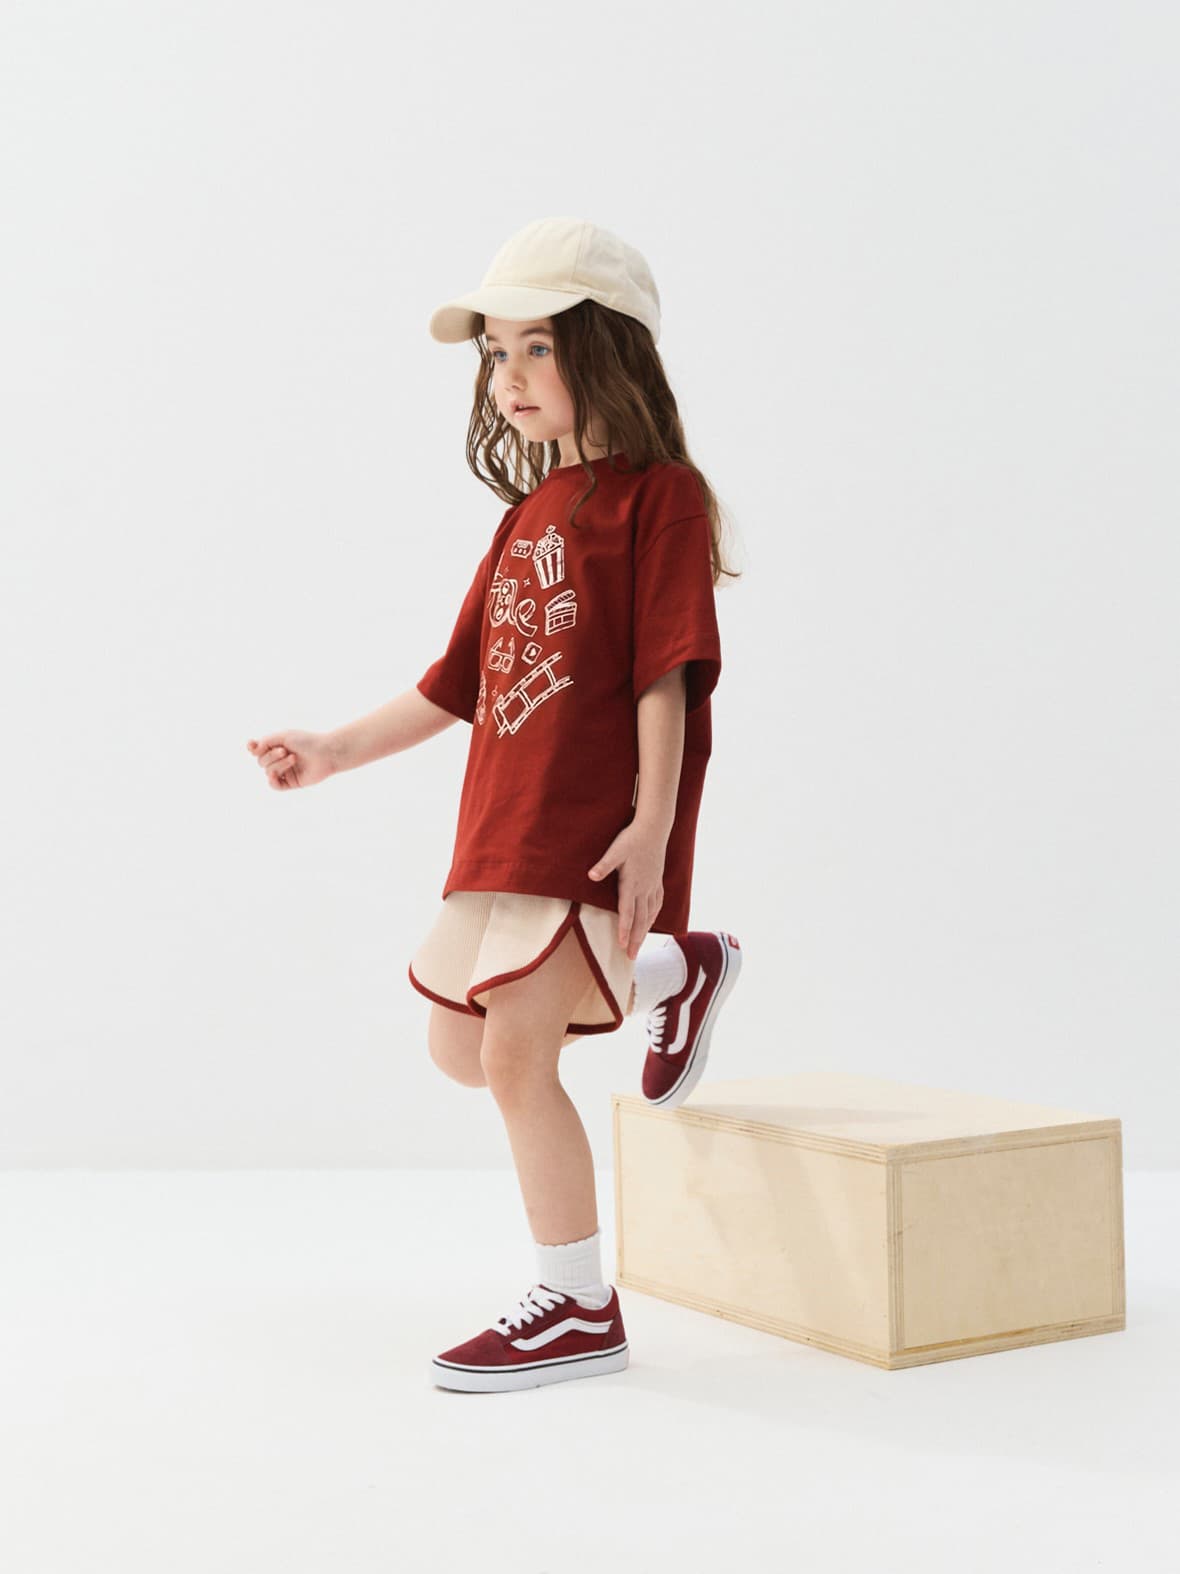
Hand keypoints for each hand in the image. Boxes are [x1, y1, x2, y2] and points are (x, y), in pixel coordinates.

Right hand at [246, 730, 334, 790]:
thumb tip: (253, 750)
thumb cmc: (307, 741)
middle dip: (270, 756)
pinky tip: (276, 774)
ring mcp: (285, 772)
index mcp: (277, 747)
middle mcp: (279, 759)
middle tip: (284, 750)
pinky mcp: (291, 783)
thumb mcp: (283, 736)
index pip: (258, 750)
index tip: (252, 745)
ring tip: (293, 758)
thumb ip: (266, 741)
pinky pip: (274, 786)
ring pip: (268, 772)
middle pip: (261, 762)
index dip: (252, 748)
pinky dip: (272, 780)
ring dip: (278, 764)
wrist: (326, 752)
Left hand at [587, 821, 666, 959]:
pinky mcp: (657, 880)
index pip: (627, 912)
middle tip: (631, 957)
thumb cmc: (632, 838)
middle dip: (635, 940)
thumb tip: (591, 875)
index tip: (621, 946)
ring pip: (650, 914)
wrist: (654, 827)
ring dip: (644, 932)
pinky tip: (652, 921)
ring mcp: (653, 885)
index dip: (624, 930)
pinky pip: (657, 904)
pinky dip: (654, 916)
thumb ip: (604, 864)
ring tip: (639, 945)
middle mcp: (644, 888)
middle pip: (640, 920)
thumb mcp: (615, 850)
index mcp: (632, 884)